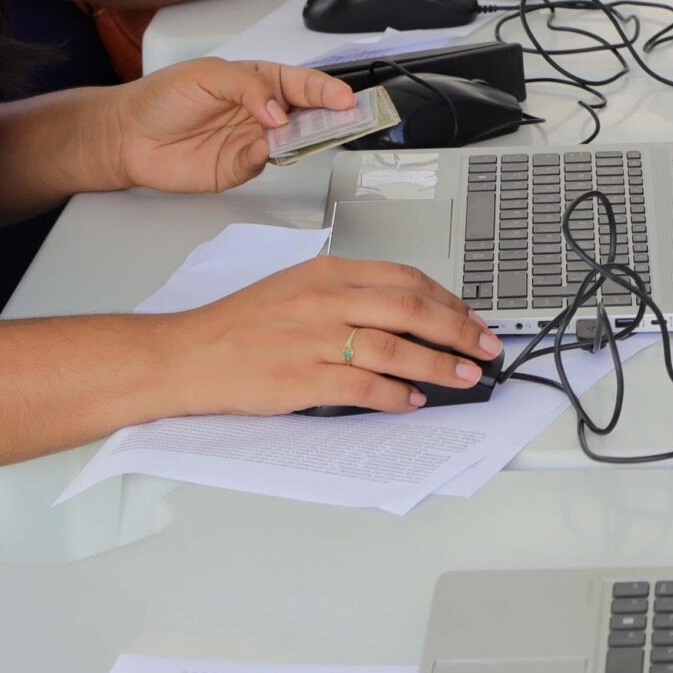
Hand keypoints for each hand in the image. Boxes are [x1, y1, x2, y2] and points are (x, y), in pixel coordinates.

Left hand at [105, 59, 357, 192]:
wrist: (125, 135)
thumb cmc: (162, 97)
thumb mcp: (207, 74)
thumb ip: (248, 87)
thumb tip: (277, 110)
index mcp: (258, 81)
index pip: (302, 84)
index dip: (326, 90)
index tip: (345, 98)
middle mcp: (261, 112)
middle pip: (307, 114)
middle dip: (330, 116)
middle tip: (348, 118)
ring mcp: (253, 141)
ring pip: (292, 142)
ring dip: (305, 139)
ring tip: (312, 134)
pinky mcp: (238, 168)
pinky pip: (264, 164)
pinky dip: (270, 157)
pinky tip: (266, 148)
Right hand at [164, 255, 501, 415]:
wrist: (187, 353)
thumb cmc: (239, 325)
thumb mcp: (296, 288)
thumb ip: (347, 295)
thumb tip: (402, 315)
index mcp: (328, 273)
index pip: (406, 279)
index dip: (448, 299)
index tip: (470, 316)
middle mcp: (326, 300)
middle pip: (412, 309)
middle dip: (459, 329)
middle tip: (486, 345)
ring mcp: (316, 339)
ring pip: (397, 347)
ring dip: (439, 364)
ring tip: (465, 375)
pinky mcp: (304, 378)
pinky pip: (365, 385)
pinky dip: (396, 394)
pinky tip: (413, 400)